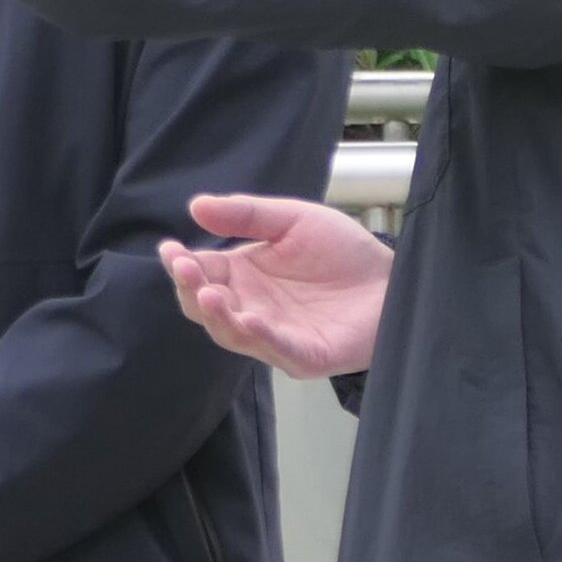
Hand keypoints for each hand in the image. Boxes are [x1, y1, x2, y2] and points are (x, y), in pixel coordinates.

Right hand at [158, 192, 392, 380]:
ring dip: (218, 315)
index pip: (200, 274)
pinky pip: (278, 350)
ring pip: (233, 334)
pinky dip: (262, 337)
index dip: (181, 265)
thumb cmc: (342, 251)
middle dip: (191, 290)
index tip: (170, 250)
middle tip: (186, 269)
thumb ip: (246, 215)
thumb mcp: (291, 219)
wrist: (391, 276)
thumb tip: (195, 206)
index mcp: (243, 276)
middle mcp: (251, 308)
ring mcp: (275, 336)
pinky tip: (250, 319)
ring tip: (209, 293)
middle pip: (206, 308)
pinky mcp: (305, 355)